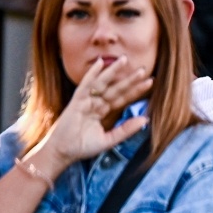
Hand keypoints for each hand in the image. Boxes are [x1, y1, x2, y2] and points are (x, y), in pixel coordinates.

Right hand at [29, 57, 151, 175]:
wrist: (63, 152)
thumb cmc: (83, 147)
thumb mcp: (109, 139)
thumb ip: (126, 129)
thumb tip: (145, 120)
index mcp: (104, 112)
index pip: (123, 98)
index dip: (135, 90)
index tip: (150, 82)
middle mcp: (96, 103)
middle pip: (116, 89)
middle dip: (129, 79)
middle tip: (144, 69)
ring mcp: (86, 101)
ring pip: (103, 84)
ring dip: (113, 71)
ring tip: (125, 60)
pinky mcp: (76, 102)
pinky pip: (85, 85)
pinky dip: (92, 75)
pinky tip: (100, 64)